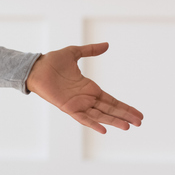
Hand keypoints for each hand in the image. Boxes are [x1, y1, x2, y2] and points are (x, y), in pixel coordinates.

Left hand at [25, 42, 142, 133]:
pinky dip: (93, 123)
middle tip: (139, 122)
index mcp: (89, 88)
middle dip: (124, 116)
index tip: (138, 114)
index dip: (124, 107)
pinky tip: (104, 129)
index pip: (111, 100)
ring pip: (99, 115)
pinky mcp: (67, 107)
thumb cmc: (52, 62)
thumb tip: (107, 45)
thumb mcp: (74, 53)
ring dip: (113, 121)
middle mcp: (85, 98)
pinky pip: (82, 118)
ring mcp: (77, 104)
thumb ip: (90, 51)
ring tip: (128, 126)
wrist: (35, 67)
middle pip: (109, 109)